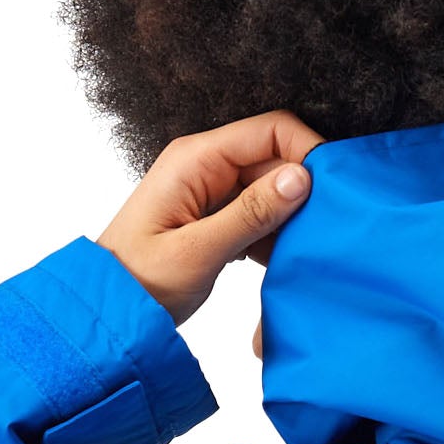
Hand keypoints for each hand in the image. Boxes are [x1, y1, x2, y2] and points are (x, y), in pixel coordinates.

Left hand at [95, 110, 325, 324]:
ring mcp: (210, 190)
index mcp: (195, 159)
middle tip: (322, 230)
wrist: (109, 313)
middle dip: (302, 190)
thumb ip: (252, 213)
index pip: (269, 130)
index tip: (333, 191)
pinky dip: (273, 234)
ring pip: (270, 188)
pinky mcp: (215, 216)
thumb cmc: (140, 282)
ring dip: (289, 217)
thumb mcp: (199, 250)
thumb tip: (302, 178)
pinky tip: (275, 261)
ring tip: (298, 250)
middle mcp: (205, 165)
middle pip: (274, 158)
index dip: (306, 152)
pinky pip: (258, 212)